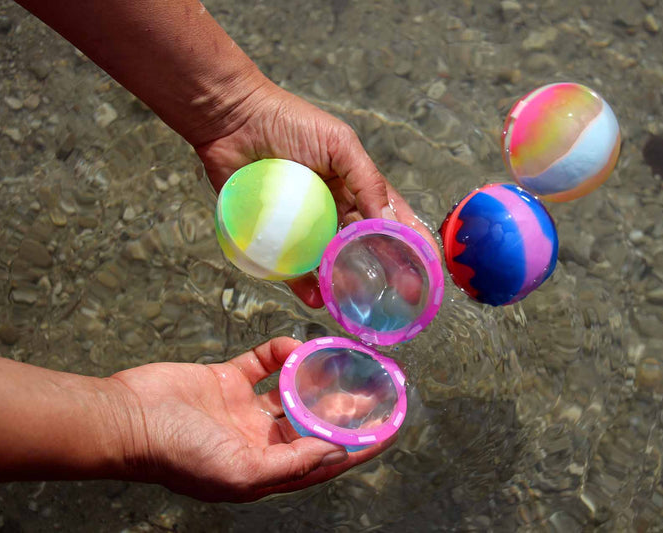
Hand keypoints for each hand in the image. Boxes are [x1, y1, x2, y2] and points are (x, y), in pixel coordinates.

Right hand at [108, 337, 393, 502]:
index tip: (389, 429)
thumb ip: (292, 464)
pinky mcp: (226, 380)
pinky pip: (262, 364)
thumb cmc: (176, 454)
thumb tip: (335, 452)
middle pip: (312, 423)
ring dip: (315, 377)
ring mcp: (242, 410)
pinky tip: (292, 345)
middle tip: (375, 388)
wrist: (125, 418)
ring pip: (291, 391)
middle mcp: (258, 441)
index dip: (359, 446)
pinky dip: (279, 353)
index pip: (324, 459)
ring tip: (344, 361)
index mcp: (264, 468)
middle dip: (343, 408)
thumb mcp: (240, 471)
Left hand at [194, 79, 437, 306]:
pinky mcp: (274, 237)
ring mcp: (305, 227)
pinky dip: (304, 285)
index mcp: (356, 188)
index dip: (412, 244)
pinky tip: (316, 297)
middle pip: (366, 250)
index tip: (428, 270)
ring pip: (332, 264)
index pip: (392, 221)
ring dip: (346, 284)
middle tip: (401, 300)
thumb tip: (391, 221)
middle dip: (387, 274)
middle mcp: (335, 211)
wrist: (233, 120)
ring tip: (356, 303)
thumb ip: (367, 181)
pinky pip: (292, 267)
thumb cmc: (289, 123)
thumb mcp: (339, 145)